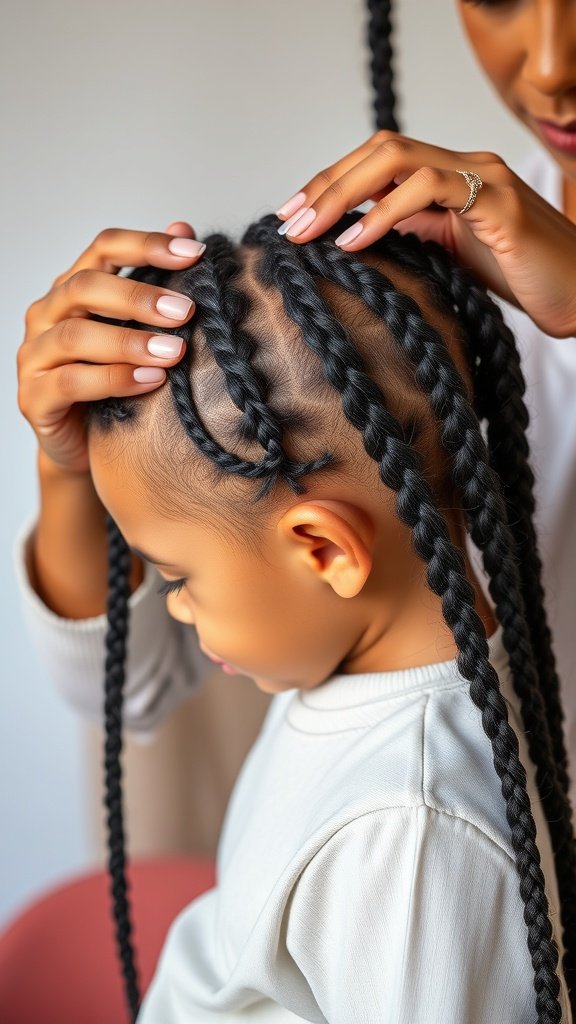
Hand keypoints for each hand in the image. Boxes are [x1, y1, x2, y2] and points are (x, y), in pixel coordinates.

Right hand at [17, 222, 203, 473]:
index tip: (195, 253)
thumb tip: (184, 228)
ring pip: (75, 337)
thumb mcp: (139, 331)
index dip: (147, 245)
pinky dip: (114, 380)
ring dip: (130, 342)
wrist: (85, 446)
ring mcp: (35, 356)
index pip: (103, 248)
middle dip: (139, 297)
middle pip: (85, 288)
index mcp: (73, 289)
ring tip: (174, 351)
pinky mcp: (34, 398)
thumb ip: (156, 284)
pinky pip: (71, 383)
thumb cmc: (115, 383)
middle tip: (186, 310)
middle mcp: (47, 314)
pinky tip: (150, 381)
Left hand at [275, 131, 575, 337]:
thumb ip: (411, 241)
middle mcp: (464, 166)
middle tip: (288, 223)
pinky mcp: (498, 201)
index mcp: (450, 178)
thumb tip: (355, 243)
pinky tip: (354, 242)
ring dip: (343, 194)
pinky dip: (384, 212)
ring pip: (396, 157)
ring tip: (310, 232)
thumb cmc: (522, 281)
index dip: (330, 183)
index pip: (378, 162)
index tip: (292, 216)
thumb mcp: (451, 259)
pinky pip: (429, 188)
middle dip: (325, 184)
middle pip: (378, 150)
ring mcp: (483, 176)